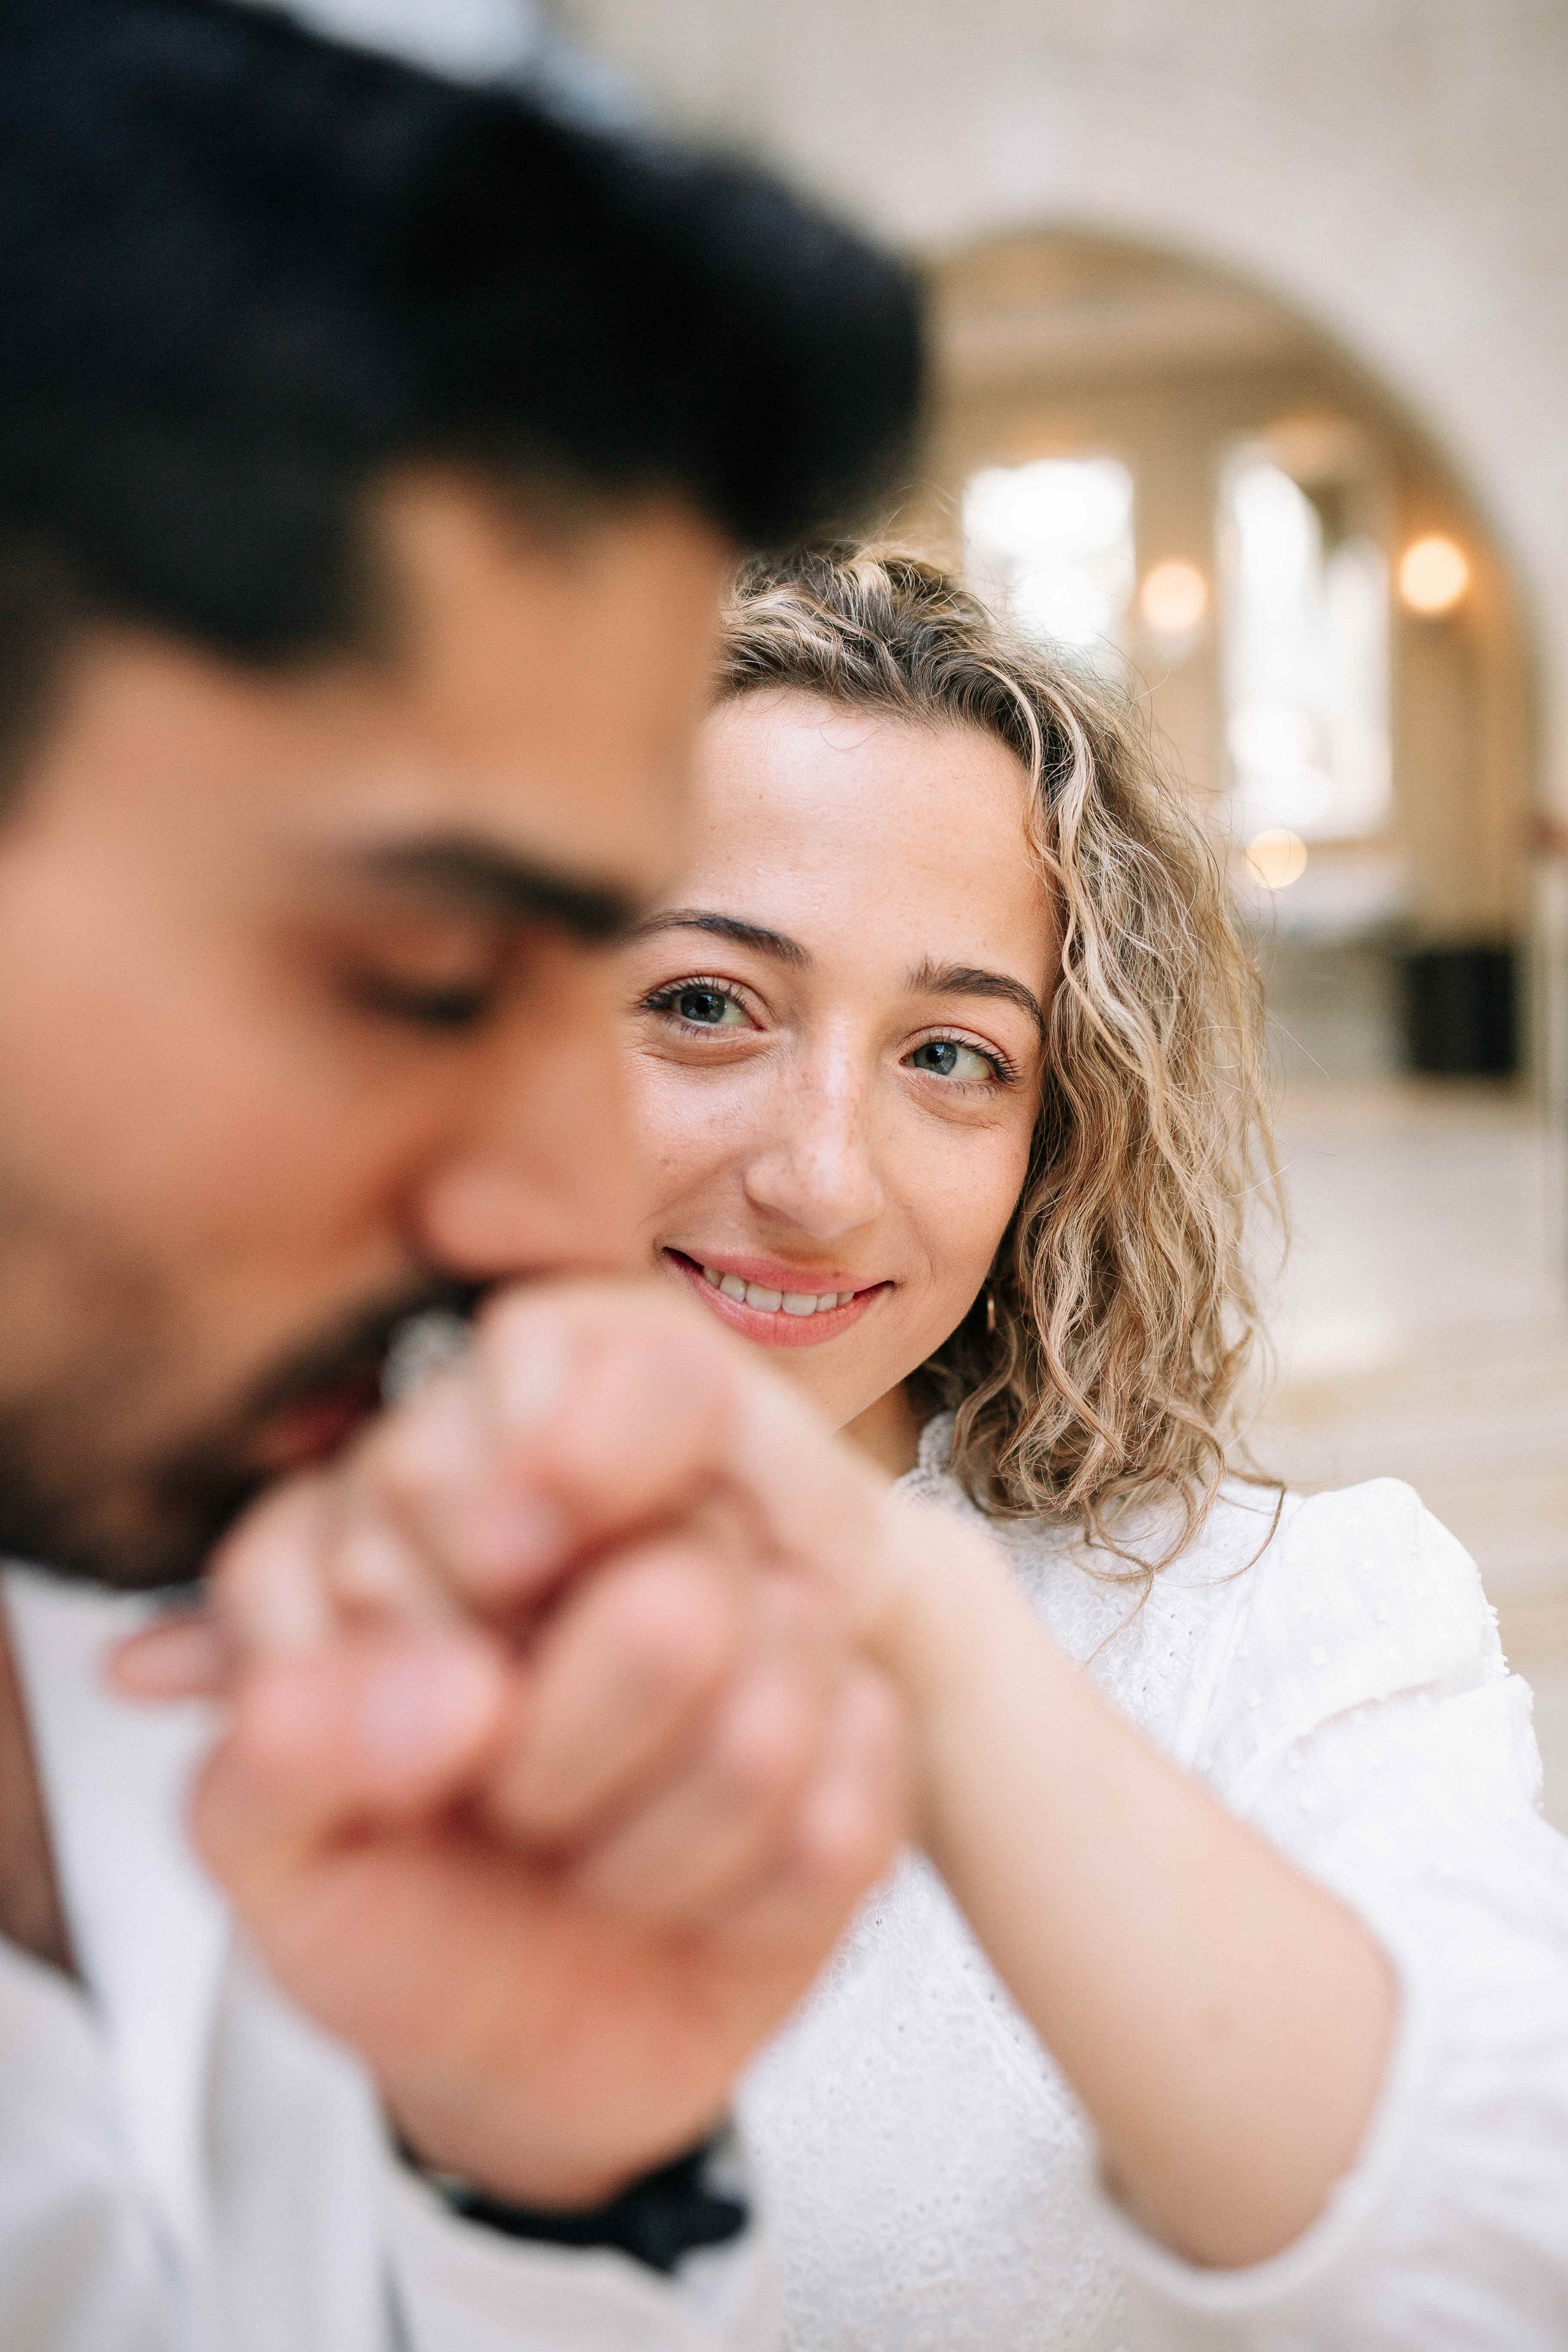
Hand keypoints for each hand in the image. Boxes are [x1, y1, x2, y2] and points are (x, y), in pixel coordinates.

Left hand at [115, 1280, 912, 2204]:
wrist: (524, 2054)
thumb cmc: (388, 1913)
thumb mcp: (269, 1849)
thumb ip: (288, 1747)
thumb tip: (470, 1690)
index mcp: (454, 1491)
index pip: (516, 1453)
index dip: (469, 1605)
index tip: (439, 1701)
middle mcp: (624, 1517)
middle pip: (673, 1602)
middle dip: (563, 1768)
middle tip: (504, 1804)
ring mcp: (761, 1607)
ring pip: (768, 1716)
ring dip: (651, 1854)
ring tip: (586, 1861)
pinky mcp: (860, 1718)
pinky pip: (845, 1812)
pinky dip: (749, 1899)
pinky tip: (691, 1897)